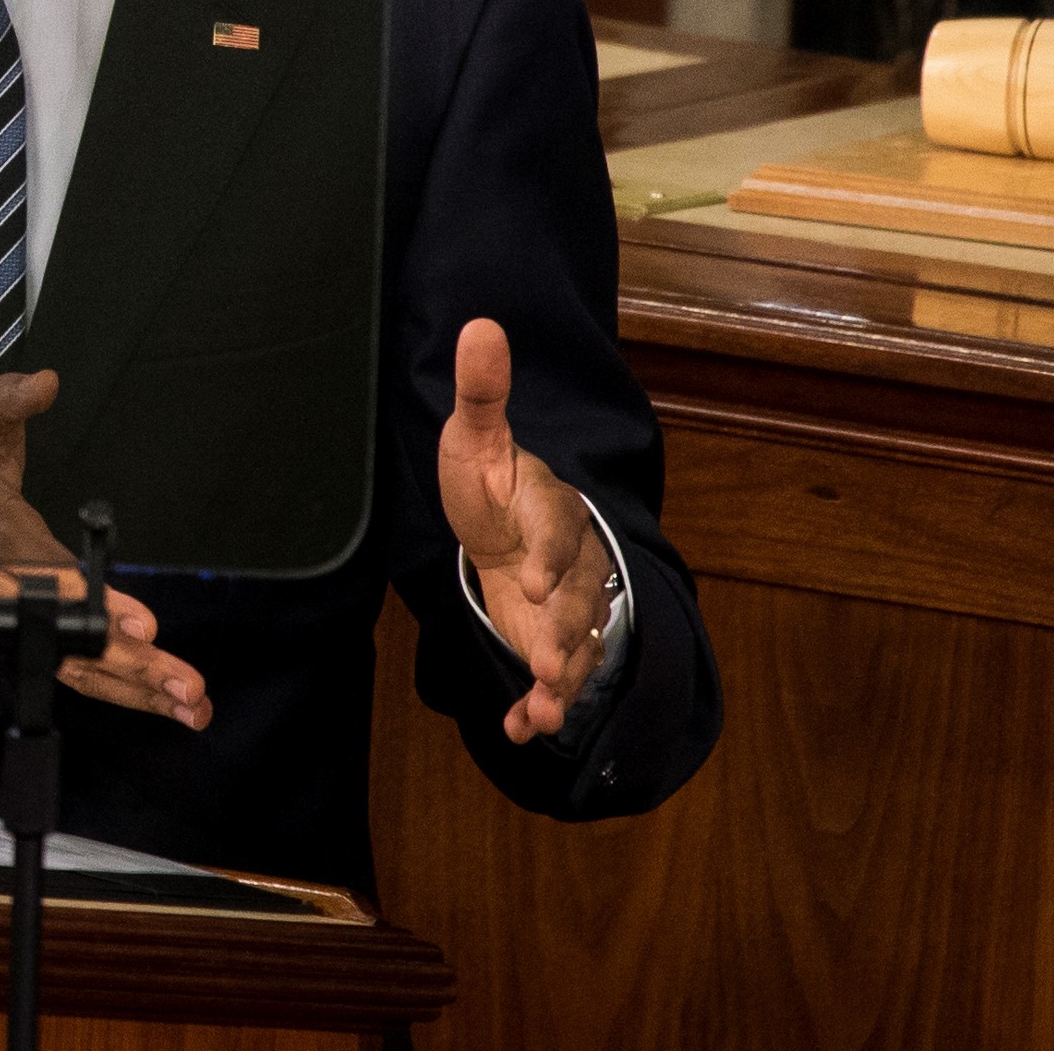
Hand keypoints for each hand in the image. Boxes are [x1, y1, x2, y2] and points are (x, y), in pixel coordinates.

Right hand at [0, 369, 208, 730]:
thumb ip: (10, 402)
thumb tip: (43, 384)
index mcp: (1, 541)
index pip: (48, 575)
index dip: (90, 601)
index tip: (136, 620)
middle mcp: (9, 592)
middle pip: (69, 640)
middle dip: (128, 665)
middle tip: (180, 680)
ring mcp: (19, 622)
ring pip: (76, 668)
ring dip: (134, 689)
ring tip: (187, 703)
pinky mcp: (28, 638)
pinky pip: (74, 673)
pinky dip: (120, 690)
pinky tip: (163, 700)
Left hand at [438, 318, 615, 743]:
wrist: (503, 531)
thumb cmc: (490, 484)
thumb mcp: (476, 438)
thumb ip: (483, 393)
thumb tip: (479, 325)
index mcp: (551, 508)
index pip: (557, 530)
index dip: (548, 555)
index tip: (530, 580)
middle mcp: (571, 561)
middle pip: (578, 596)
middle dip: (563, 629)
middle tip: (547, 660)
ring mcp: (567, 606)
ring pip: (578, 642)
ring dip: (563, 676)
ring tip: (544, 704)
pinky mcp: (552, 641)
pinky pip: (559, 678)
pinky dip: (542, 707)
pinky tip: (522, 729)